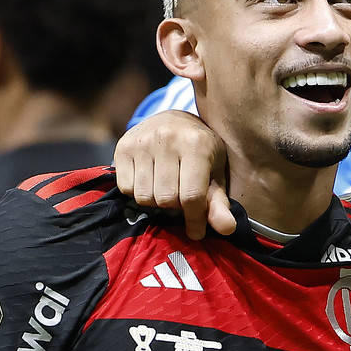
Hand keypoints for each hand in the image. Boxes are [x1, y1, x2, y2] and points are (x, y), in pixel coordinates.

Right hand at [113, 110, 234, 239]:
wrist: (175, 119)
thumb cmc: (201, 151)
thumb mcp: (216, 173)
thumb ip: (219, 203)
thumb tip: (227, 229)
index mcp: (197, 144)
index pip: (192, 196)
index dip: (194, 220)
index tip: (196, 232)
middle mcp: (167, 138)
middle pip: (166, 199)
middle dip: (175, 207)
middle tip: (181, 198)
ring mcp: (142, 141)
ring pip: (144, 197)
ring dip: (156, 201)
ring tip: (166, 188)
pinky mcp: (123, 146)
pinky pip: (126, 188)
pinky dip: (138, 192)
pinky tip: (149, 180)